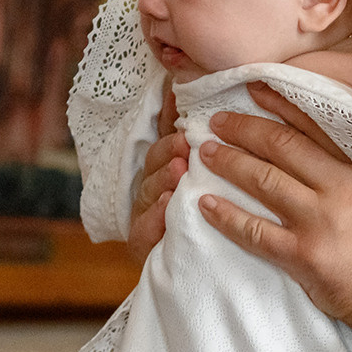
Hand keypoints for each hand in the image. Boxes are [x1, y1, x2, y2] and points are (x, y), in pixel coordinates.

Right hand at [128, 83, 185, 262]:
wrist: (196, 268)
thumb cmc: (208, 214)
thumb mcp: (202, 169)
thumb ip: (190, 131)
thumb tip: (191, 83)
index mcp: (166, 166)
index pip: (164, 135)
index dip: (169, 115)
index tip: (177, 95)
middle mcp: (152, 186)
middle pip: (154, 162)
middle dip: (168, 150)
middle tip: (184, 142)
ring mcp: (146, 215)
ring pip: (149, 192)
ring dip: (162, 179)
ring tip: (178, 171)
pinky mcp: (143, 244)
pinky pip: (144, 231)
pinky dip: (155, 217)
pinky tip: (167, 205)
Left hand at [193, 84, 351, 324]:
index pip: (316, 126)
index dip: (281, 105)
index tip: (256, 90)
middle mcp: (340, 189)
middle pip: (281, 147)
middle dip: (244, 129)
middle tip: (218, 120)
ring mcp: (319, 222)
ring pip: (263, 181)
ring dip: (230, 163)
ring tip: (206, 151)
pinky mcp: (304, 257)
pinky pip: (255, 232)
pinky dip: (227, 216)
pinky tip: (205, 204)